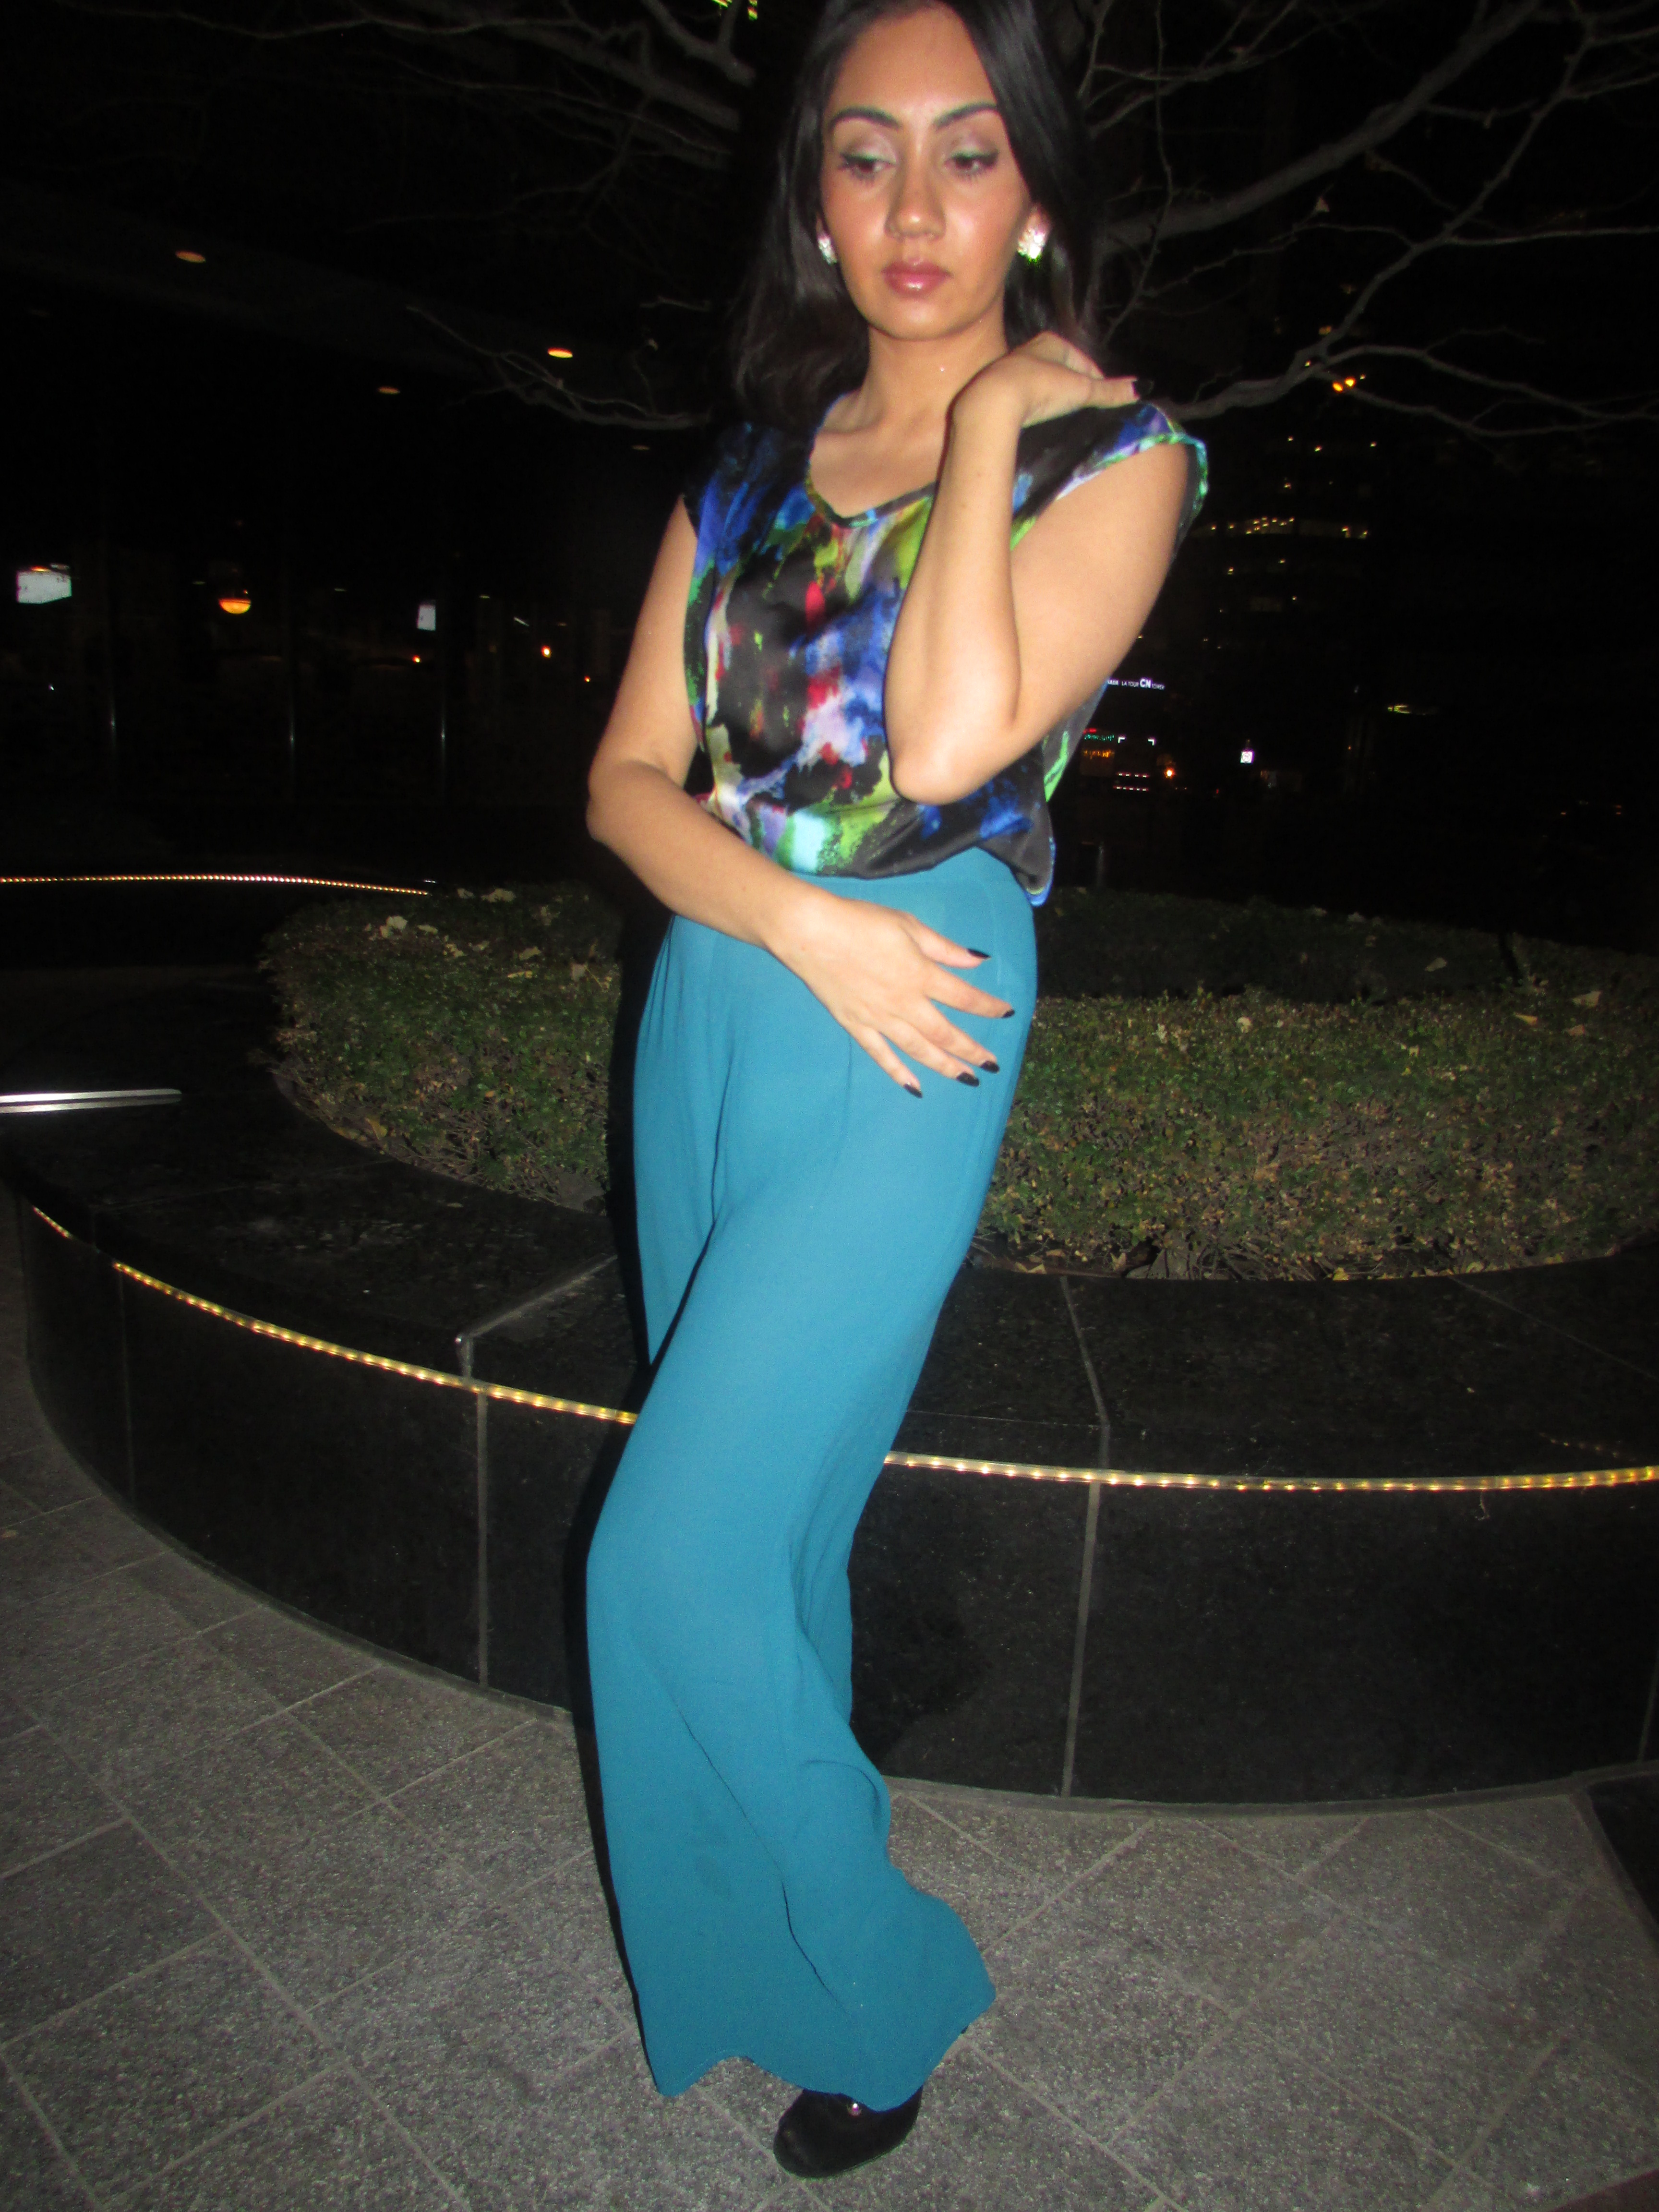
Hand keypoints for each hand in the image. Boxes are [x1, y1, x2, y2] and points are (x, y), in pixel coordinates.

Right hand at [768, 886, 1011, 1092]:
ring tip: (966, 1079)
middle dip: (972, 1050)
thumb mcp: (908, 925)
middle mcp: (905, 1003)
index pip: (965, 997)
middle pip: (946, 1033)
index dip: (989, 1007)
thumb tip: (977, 959)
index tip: (1008, 1014)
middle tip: (991, 1065)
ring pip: (919, 1050)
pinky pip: (881, 1055)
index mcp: (921, 975)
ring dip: (945, 1066)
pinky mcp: (856, 1026)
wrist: (810, 933)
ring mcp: (880, 1019)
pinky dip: (899, 1073)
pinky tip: (916, 1087)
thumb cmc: (861, 922)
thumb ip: (944, 948)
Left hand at [955, 333, 1138, 433]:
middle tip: (1084, 411)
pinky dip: (1030, 408)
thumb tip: (1141, 388)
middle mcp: (1028, 350)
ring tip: (1060, 420)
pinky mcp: (994, 391)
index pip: (1081, 360)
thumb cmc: (1041, 388)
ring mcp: (1009, 370)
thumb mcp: (1081, 390)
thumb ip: (1109, 391)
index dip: (1094, 379)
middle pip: (1059, 371)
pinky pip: (1020, 398)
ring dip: (1050, 399)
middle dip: (1071, 388)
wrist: (994, 403)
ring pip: (1038, 384)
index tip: (1102, 399)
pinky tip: (1034, 423)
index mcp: (1050, 342)